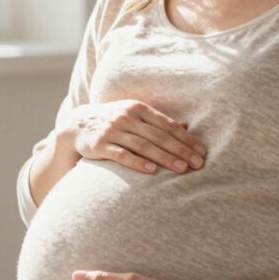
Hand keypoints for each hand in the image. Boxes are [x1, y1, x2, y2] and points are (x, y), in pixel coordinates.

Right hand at [63, 100, 206, 173]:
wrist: (76, 125)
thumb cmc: (113, 122)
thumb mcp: (134, 116)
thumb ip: (157, 121)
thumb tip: (186, 126)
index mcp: (138, 108)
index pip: (167, 125)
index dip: (186, 138)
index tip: (201, 152)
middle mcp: (126, 117)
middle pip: (159, 136)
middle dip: (180, 150)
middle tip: (197, 164)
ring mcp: (112, 130)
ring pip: (143, 145)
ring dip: (165, 158)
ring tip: (181, 169)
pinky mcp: (99, 145)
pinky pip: (121, 155)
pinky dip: (137, 163)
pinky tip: (152, 171)